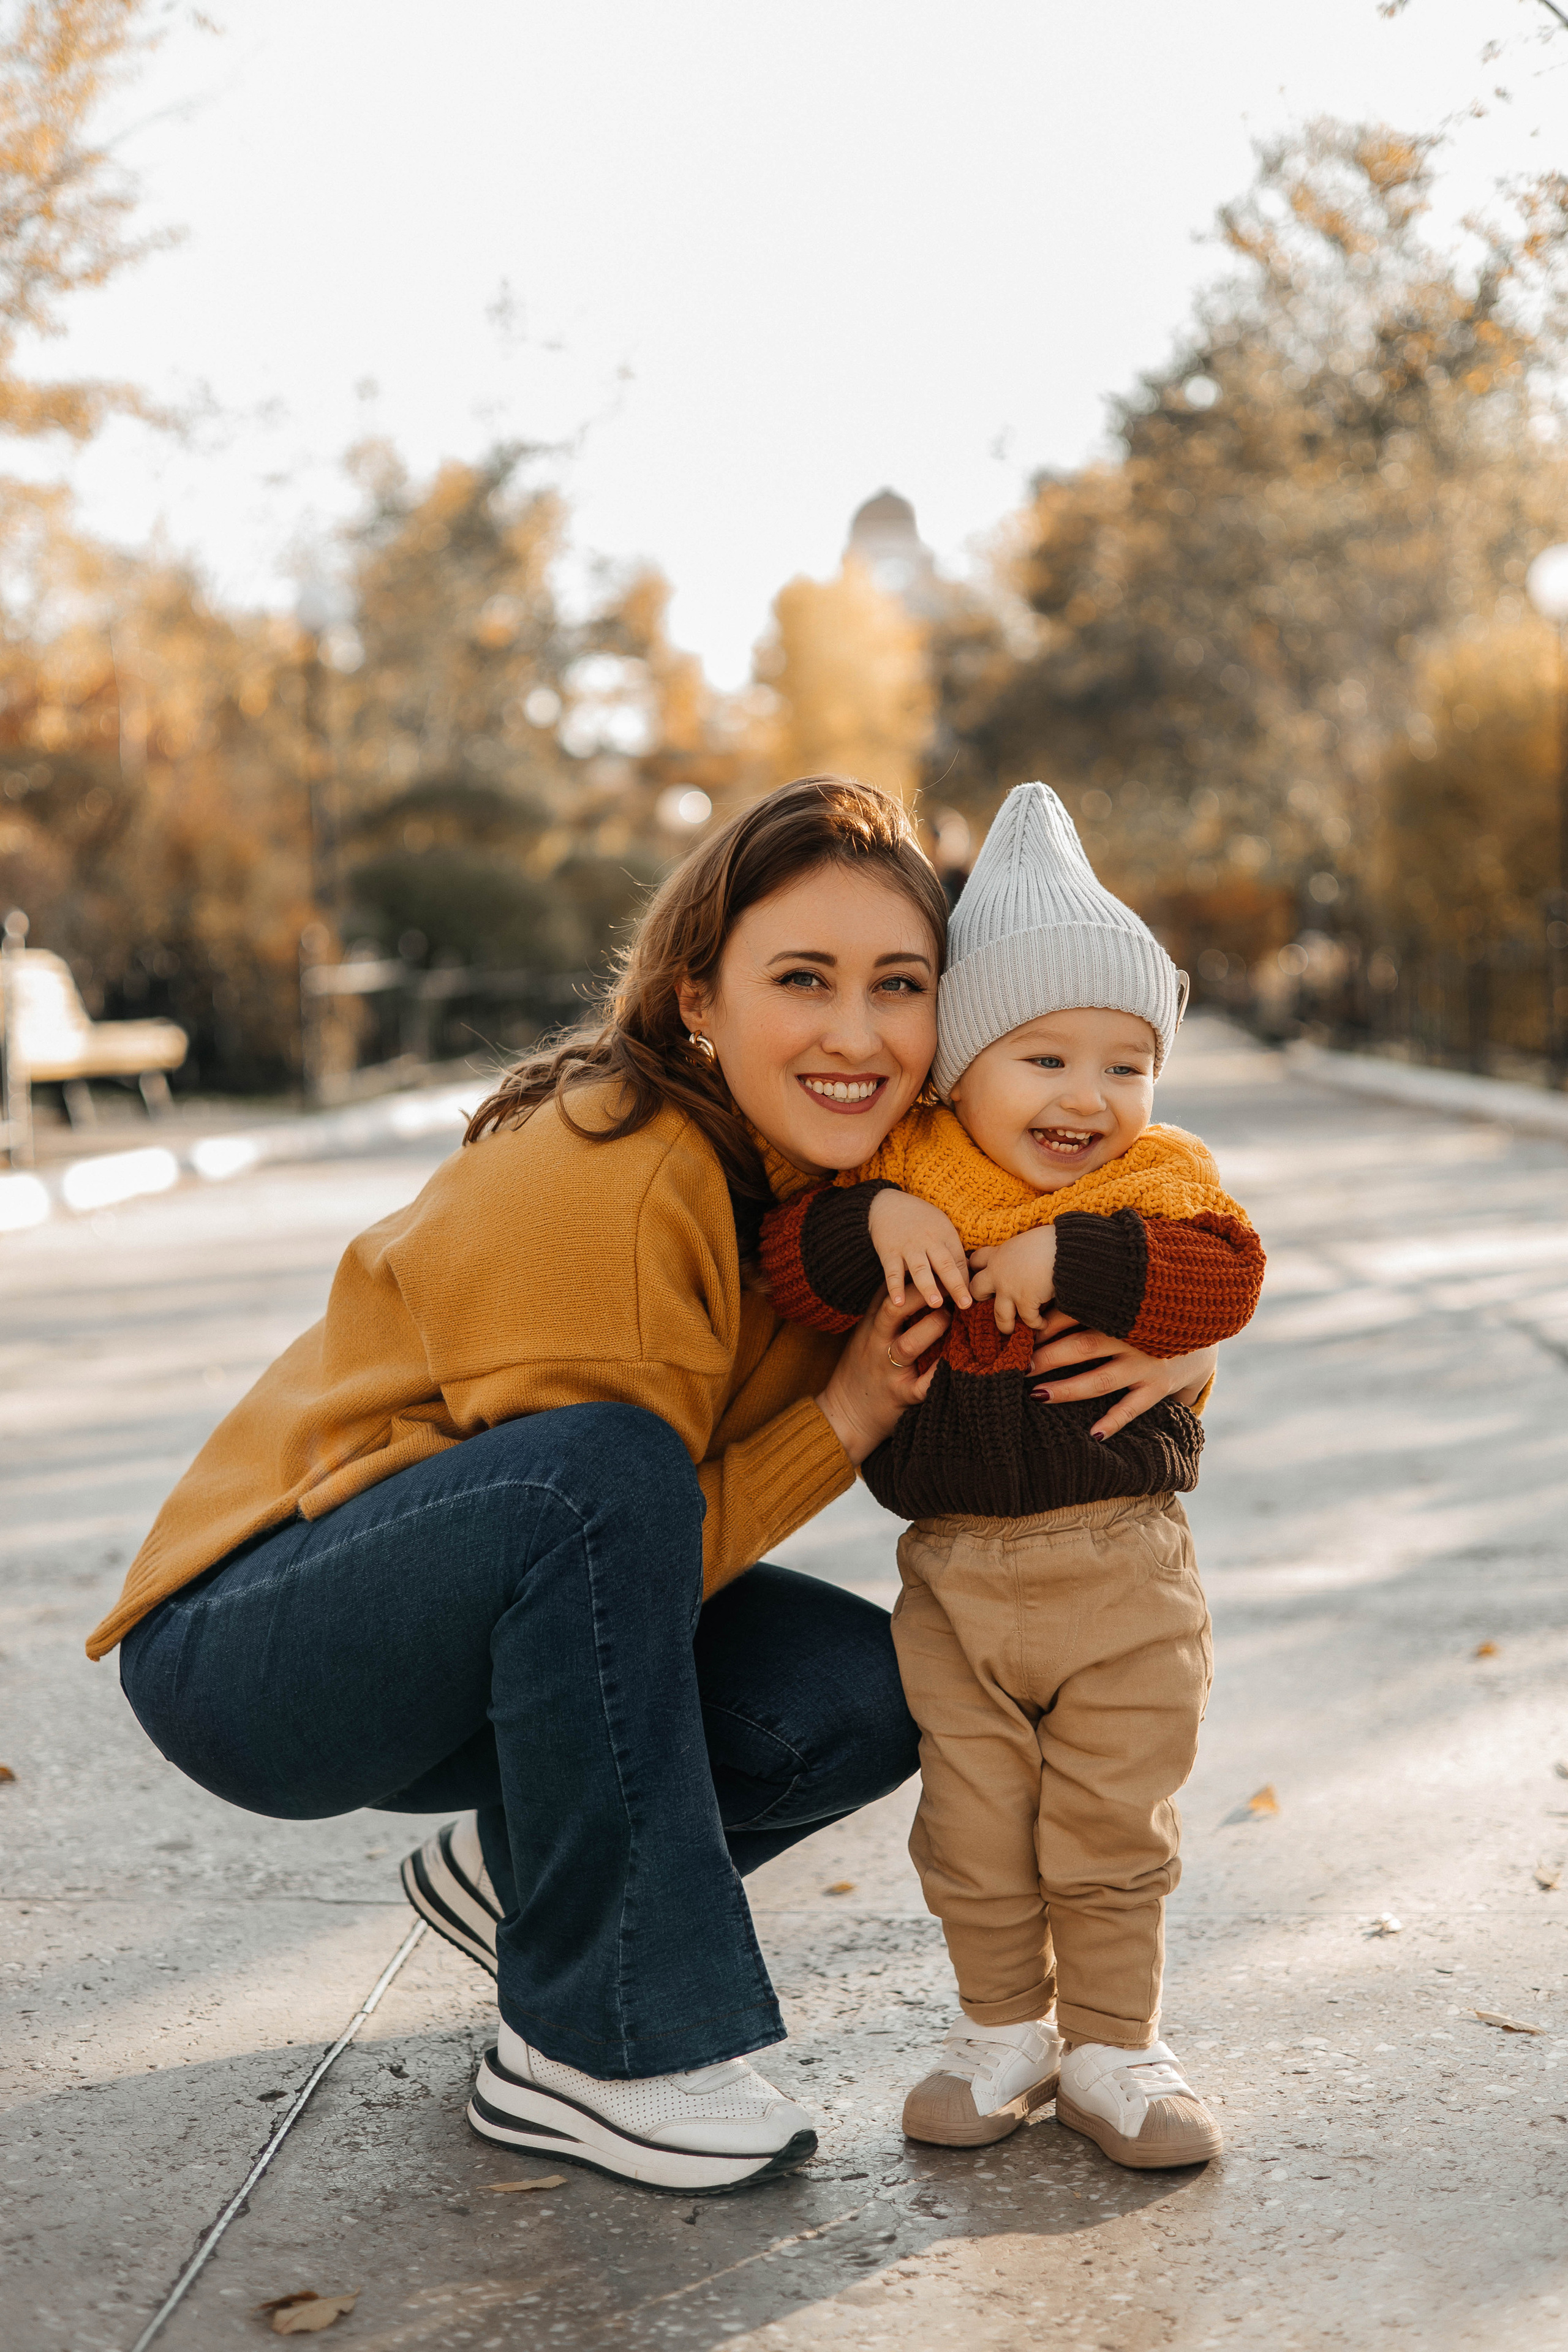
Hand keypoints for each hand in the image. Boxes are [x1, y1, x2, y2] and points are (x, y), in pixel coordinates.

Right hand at [816, 1288, 949, 1463]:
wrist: (845, 1415)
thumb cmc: (860, 1370)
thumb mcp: (864, 1336)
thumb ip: (882, 1311)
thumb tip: (905, 1279)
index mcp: (870, 1328)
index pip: (887, 1294)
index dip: (910, 1279)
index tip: (933, 1268)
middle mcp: (877, 1345)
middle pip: (893, 1311)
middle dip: (920, 1296)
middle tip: (946, 1289)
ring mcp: (888, 1371)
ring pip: (908, 1345)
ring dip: (933, 1329)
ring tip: (951, 1318)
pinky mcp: (901, 1396)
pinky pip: (924, 1384)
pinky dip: (941, 1372)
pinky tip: (958, 1361)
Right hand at [867, 1189, 971, 1310]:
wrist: (886, 1204)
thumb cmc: (919, 1218)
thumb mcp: (941, 1225)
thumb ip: (951, 1248)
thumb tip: (966, 1274)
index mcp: (945, 1235)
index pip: (959, 1261)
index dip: (965, 1280)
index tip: (970, 1298)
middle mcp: (929, 1241)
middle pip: (945, 1265)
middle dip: (955, 1285)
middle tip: (965, 1304)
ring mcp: (908, 1247)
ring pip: (920, 1269)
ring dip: (928, 1287)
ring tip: (935, 1304)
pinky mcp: (889, 1252)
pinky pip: (892, 1272)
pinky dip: (894, 1287)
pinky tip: (898, 1302)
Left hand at [968, 1227, 1057, 1334]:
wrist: (1066, 1248)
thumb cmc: (1052, 1240)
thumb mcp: (1027, 1240)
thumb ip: (1019, 1252)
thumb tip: (1025, 1256)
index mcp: (999, 1254)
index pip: (976, 1260)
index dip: (976, 1269)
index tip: (981, 1275)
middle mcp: (998, 1273)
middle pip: (976, 1289)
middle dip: (981, 1298)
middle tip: (989, 1303)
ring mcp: (1010, 1289)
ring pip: (999, 1315)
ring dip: (1005, 1325)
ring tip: (1010, 1329)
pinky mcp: (1026, 1301)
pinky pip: (1027, 1320)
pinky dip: (1036, 1324)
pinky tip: (1042, 1324)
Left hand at [1029, 1308, 1219, 1440]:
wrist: (1202, 1321)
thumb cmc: (1148, 1309)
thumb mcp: (1125, 1297)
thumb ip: (1092, 1299)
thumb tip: (1042, 1304)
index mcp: (1118, 1310)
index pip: (1075, 1313)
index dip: (1046, 1325)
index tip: (1020, 1333)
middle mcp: (1131, 1336)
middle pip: (1082, 1347)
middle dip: (1048, 1358)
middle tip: (1021, 1367)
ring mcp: (1146, 1363)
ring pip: (1100, 1380)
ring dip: (1068, 1389)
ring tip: (1038, 1396)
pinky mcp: (1158, 1386)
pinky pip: (1132, 1408)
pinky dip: (1113, 1422)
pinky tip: (1092, 1434)